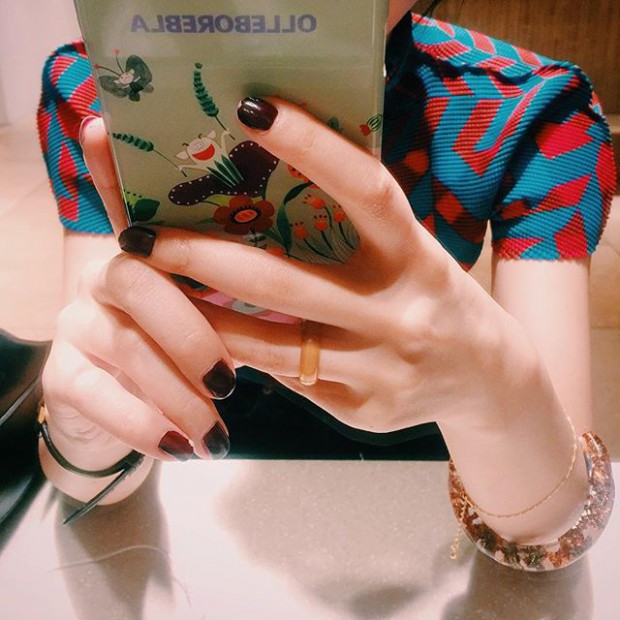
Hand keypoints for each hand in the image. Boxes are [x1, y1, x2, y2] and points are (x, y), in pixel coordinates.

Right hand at [42, 124, 234, 465]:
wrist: (126, 416)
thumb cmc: (182, 355)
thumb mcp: (211, 317)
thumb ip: (232, 290)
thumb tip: (301, 266)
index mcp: (147, 255)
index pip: (132, 203)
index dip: (115, 168)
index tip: (106, 130)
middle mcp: (102, 276)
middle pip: (139, 281)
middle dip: (191, 333)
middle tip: (231, 382)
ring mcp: (76, 325)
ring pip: (127, 345)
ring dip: (178, 392)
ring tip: (218, 431)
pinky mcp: (62, 376)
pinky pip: (100, 398)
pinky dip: (146, 425)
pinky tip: (181, 448)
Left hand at [101, 98, 541, 434]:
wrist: (490, 382)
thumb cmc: (437, 300)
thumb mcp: (413, 254)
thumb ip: (357, 233)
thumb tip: (267, 204)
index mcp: (418, 257)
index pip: (366, 191)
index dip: (313, 148)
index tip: (250, 111)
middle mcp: (402, 314)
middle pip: (287, 284)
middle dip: (203, 259)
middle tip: (142, 238)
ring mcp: (382, 371)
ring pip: (270, 348)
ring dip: (202, 322)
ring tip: (151, 298)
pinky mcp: (365, 413)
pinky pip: (289, 384)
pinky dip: (246, 362)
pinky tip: (210, 349)